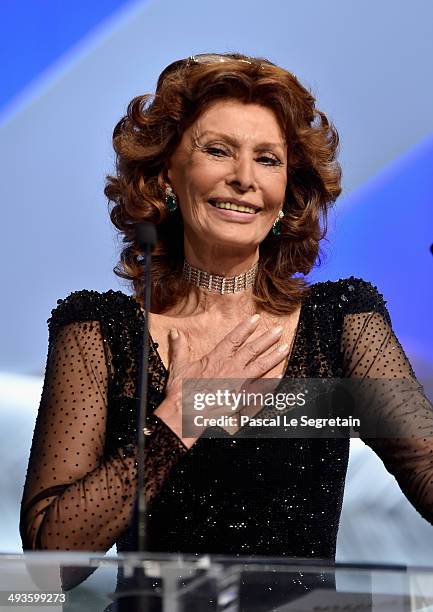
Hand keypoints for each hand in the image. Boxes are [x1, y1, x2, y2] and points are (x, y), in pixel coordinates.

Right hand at [158, 315, 289, 436]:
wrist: (184, 413)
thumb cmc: (181, 391)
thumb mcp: (179, 366)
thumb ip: (179, 348)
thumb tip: (175, 332)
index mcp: (216, 358)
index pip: (234, 339)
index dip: (246, 328)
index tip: (257, 319)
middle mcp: (230, 368)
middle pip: (252, 350)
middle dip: (266, 339)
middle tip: (279, 330)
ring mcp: (237, 383)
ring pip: (260, 367)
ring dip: (274, 356)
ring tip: (285, 348)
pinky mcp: (241, 398)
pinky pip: (259, 390)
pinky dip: (270, 384)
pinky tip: (280, 377)